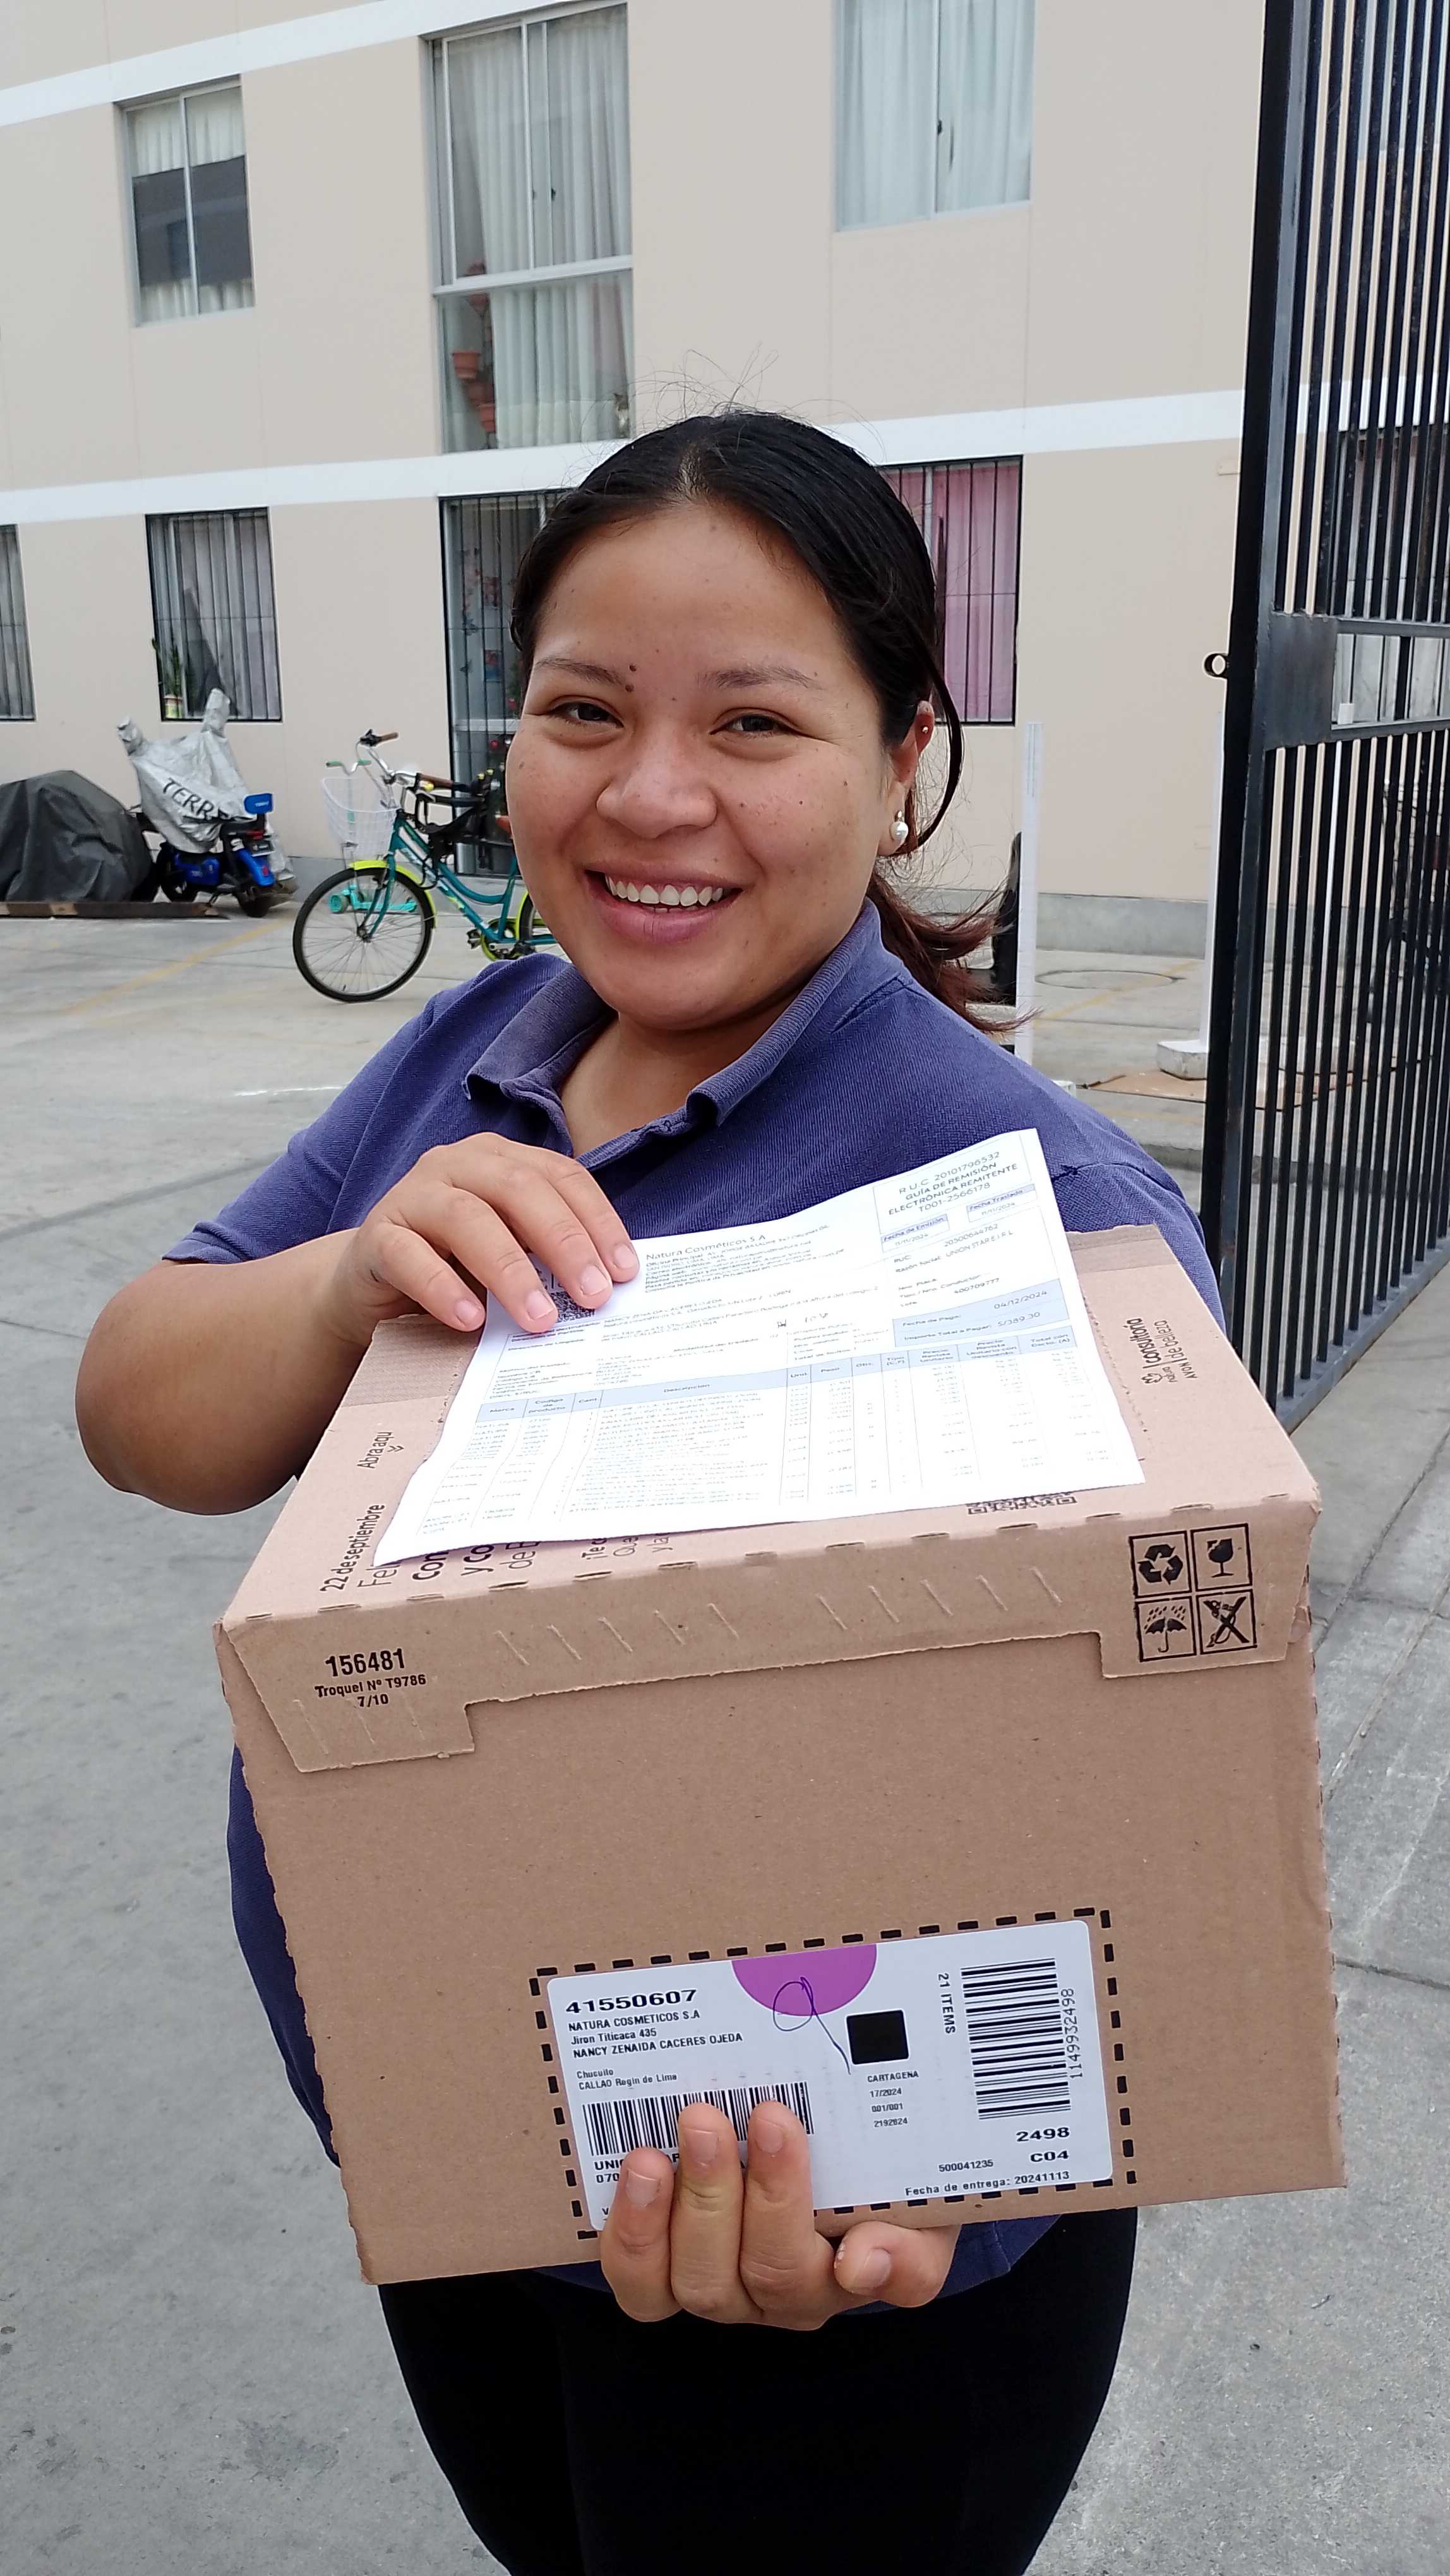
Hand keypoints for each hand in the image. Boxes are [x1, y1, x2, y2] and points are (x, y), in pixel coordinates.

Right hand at [316, 1136, 637, 1350]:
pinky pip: (409, 1256)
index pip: (561, 1177)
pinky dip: (443, 1288)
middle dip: (563, 1242)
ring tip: (540, 1319)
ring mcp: (412, 1195)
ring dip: (510, 1271)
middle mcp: (457, 1164)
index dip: (598, 1220)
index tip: (625, 1272)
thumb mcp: (510, 1251)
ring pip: (467, 1219)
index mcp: (501, 1160)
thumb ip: (550, 1256)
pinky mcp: (376, 1236)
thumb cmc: (454, 1267)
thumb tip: (610, 1288)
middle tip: (593, 1295)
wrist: (372, 1286)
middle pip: (519, 1189)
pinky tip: (471, 1320)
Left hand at [600, 2101, 958, 2329]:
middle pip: (773, 2273)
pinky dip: (633, 2230)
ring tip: (676, 2141)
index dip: (877, 2260)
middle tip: (746, 2118)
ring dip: (685, 2211)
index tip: (859, 2241)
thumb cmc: (858, 2157)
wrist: (804, 2136)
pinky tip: (638, 2168)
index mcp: (863, 2266)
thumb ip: (908, 2235)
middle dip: (761, 2197)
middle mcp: (790, 2292)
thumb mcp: (910, 2184)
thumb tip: (863, 2262)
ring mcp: (723, 2286)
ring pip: (699, 2282)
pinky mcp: (663, 2272)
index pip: (884, 2277)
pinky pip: (641, 2279)